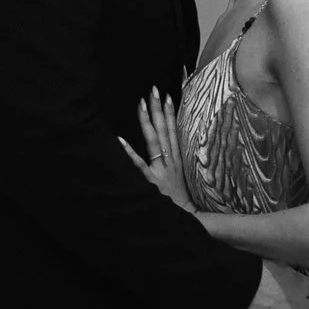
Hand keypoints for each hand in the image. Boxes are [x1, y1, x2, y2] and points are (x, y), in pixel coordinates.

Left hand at [125, 92, 193, 211]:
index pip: (175, 131)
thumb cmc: (184, 200)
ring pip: (154, 142)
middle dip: (158, 109)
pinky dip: (130, 153)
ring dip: (148, 122)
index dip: (171, 114)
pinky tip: (120, 140)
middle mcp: (171, 162)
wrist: (188, 219)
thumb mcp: (186, 179)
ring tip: (141, 104)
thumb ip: (178, 163)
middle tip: (153, 89)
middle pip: (164, 131)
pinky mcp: (152, 182)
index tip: (167, 96)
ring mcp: (162, 171)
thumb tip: (173, 149)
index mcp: (179, 160)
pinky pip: (139, 165)